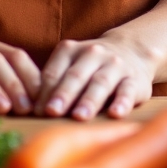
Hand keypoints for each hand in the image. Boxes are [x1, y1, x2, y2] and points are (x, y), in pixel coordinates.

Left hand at [34, 33, 155, 119]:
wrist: (132, 51)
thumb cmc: (90, 67)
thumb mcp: (71, 66)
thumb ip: (54, 83)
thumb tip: (31, 109)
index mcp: (70, 50)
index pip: (54, 72)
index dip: (45, 92)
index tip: (35, 111)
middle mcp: (93, 54)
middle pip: (76, 76)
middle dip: (63, 94)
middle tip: (52, 112)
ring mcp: (115, 65)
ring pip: (101, 82)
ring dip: (89, 100)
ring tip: (79, 117)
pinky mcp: (134, 80)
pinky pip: (127, 90)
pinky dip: (121, 102)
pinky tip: (115, 114)